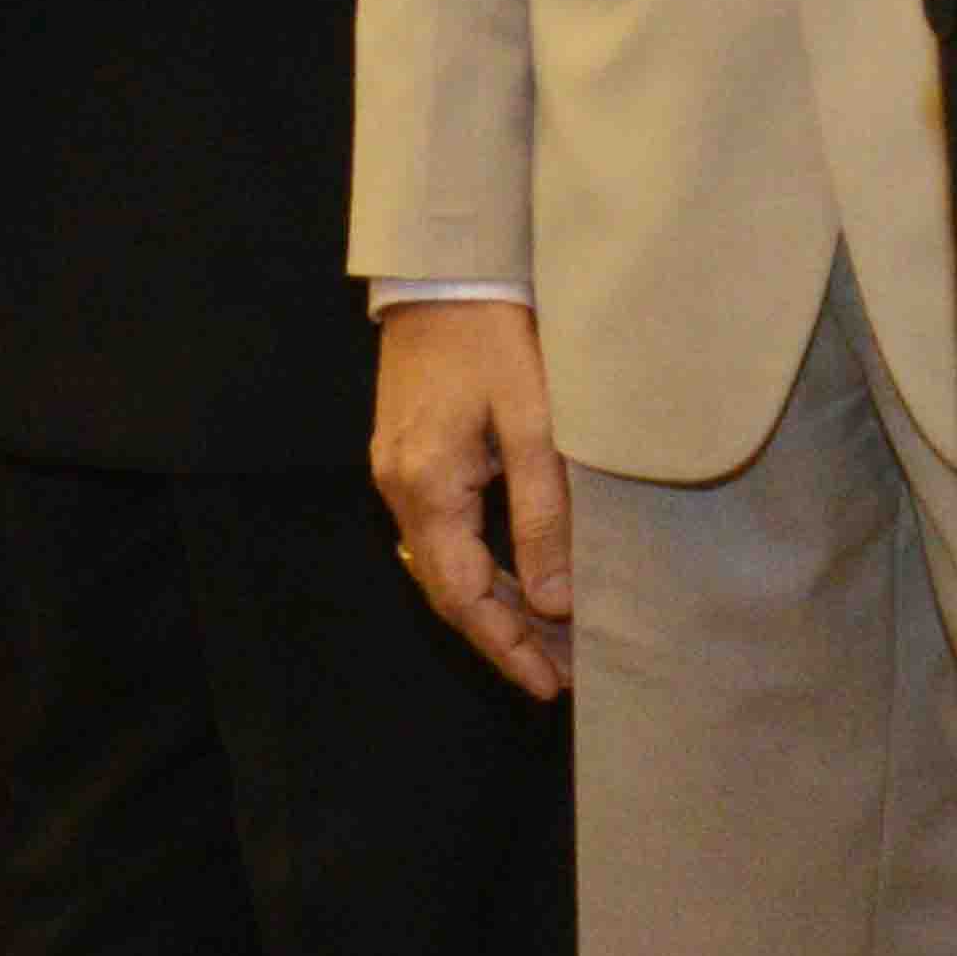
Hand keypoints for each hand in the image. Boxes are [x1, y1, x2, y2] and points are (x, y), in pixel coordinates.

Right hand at [371, 295, 575, 698]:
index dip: (507, 646)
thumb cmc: (495, 336)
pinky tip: (515, 576)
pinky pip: (440, 533)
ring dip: (494, 602)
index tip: (550, 685)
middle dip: (505, 635)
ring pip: (443, 564)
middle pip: (450, 590)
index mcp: (426, 488)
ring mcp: (396, 471)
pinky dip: (479, 565)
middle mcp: (398, 489)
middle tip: (560, 672)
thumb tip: (554, 601)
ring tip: (549, 636)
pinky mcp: (406, 453)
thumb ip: (543, 515)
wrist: (446, 271)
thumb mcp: (535, 425)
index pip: (465, 596)